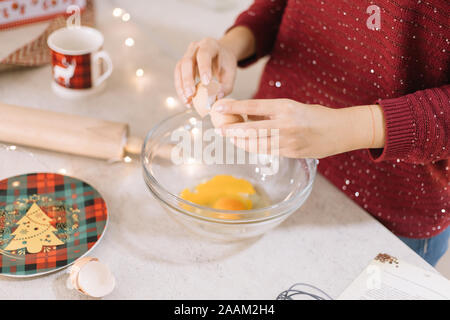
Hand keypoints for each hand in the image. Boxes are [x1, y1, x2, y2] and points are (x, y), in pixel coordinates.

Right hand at [174, 38, 237, 105]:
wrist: (221, 56)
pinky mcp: (182, 64)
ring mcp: (187, 54)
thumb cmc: (226, 64)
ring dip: (181, 86)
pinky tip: (186, 99)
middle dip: (188, 79)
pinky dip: (180, 88)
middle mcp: (196, 47)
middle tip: (191, 94)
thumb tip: (217, 96)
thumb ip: (226, 86)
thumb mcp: (230, 74)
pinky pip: (178, 75)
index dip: (204, 67)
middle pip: (187, 61)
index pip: (204, 54)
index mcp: (210, 45)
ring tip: (187, 100)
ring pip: (179, 68)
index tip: (206, 82)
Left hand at [212, 99, 384, 158]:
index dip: (234, 108)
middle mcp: (285, 124)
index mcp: (285, 107)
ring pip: (257, 143)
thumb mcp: (292, 107)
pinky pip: (267, 151)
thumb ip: (270, 111)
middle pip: (252, 129)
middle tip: (219, 130)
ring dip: (241, 142)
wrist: (340, 131)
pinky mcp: (291, 153)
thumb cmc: (315, 116)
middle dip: (233, 130)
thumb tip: (245, 113)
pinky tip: (246, 145)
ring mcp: (288, 140)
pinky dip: (254, 148)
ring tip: (230, 138)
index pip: (253, 106)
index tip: (220, 107)